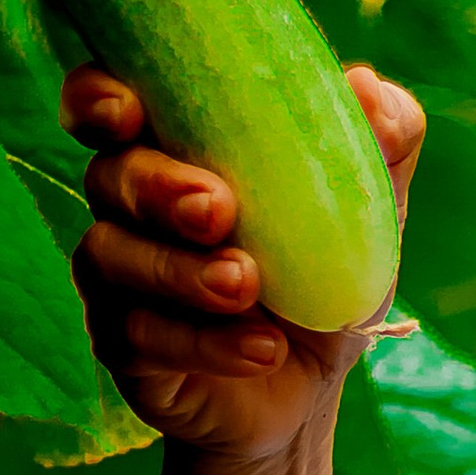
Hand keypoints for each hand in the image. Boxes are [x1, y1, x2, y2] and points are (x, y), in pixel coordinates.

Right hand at [65, 62, 423, 465]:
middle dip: (160, 187)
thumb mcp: (367, 209)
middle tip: (218, 209)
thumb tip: (369, 88)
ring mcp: (118, 278)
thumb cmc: (321, 274)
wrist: (309, 386)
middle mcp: (130, 206)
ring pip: (112, 256)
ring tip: (245, 285)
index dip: (98, 96)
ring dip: (180, 271)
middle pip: (110, 176)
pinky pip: (140, 337)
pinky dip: (206, 342)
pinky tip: (263, 349)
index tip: (127, 109)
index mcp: (174, 148)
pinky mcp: (124, 347)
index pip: (105, 103)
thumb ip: (378, 144)